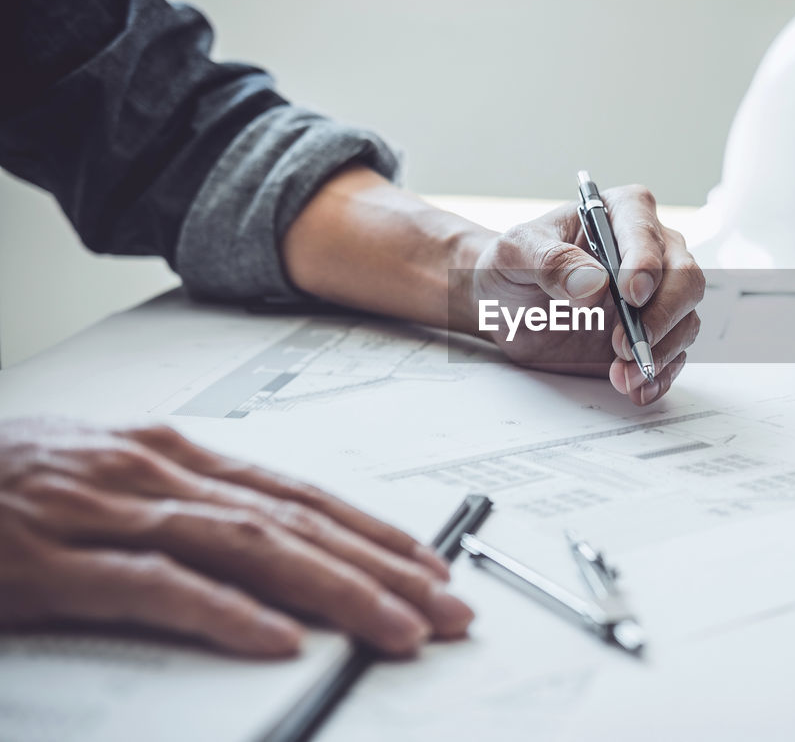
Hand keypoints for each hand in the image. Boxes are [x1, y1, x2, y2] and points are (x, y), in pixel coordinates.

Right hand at [0, 418, 472, 656]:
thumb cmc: (10, 483)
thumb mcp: (113, 479)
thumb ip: (188, 505)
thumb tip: (273, 542)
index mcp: (175, 454)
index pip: (302, 493)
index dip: (374, 530)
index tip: (433, 563)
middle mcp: (157, 473)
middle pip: (296, 521)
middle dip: (383, 567)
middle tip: (448, 606)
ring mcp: (107, 512)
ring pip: (250, 548)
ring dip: (336, 590)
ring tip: (397, 628)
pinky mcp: (54, 562)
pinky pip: (157, 587)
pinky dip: (225, 614)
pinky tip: (279, 642)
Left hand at [466, 185, 704, 404]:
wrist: (504, 306)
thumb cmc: (513, 266)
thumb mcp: (515, 254)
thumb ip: (550, 261)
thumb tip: (593, 282)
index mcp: (621, 213)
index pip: (647, 234)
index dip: (645, 265)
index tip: (629, 295)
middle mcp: (650, 251)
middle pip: (685, 279)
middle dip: (661, 316)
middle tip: (624, 345)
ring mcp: (655, 296)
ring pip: (685, 319)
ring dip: (659, 352)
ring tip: (622, 375)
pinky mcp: (651, 335)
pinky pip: (673, 354)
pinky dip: (659, 375)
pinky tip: (636, 388)